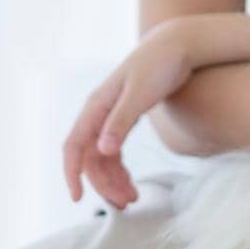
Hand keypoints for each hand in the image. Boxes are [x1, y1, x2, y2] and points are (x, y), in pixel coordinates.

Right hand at [62, 19, 196, 208]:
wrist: (178, 45)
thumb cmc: (159, 64)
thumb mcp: (140, 93)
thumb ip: (121, 121)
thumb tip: (102, 150)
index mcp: (96, 106)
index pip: (74, 145)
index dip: (71, 173)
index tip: (77, 198)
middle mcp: (99, 113)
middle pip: (90, 158)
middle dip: (103, 183)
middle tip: (125, 203)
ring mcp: (111, 116)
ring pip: (102, 158)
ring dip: (113, 180)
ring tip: (132, 199)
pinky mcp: (125, 118)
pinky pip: (114, 152)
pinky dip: (121, 170)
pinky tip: (131, 183)